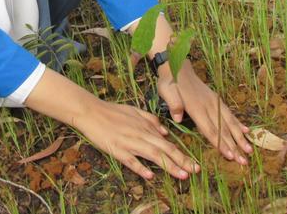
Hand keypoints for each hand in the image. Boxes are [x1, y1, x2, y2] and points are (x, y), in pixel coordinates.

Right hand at [25, 68, 198, 180]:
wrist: (91, 110)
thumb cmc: (113, 111)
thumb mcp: (135, 111)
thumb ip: (152, 121)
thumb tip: (165, 133)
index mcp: (146, 128)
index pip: (169, 144)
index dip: (183, 155)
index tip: (195, 165)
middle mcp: (140, 135)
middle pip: (165, 150)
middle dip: (182, 162)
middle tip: (195, 172)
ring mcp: (129, 142)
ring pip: (152, 155)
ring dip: (168, 166)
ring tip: (182, 175)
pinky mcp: (116, 149)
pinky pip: (130, 160)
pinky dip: (140, 167)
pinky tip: (149, 175)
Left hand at [157, 60, 252, 164]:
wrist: (177, 66)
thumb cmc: (170, 82)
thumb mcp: (166, 91)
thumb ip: (174, 105)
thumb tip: (178, 118)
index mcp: (196, 107)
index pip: (210, 129)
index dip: (221, 143)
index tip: (230, 155)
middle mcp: (209, 106)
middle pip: (223, 129)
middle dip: (234, 146)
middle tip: (244, 161)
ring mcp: (214, 102)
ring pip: (230, 122)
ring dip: (240, 137)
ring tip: (249, 150)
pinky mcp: (216, 99)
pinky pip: (229, 113)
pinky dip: (238, 123)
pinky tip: (246, 131)